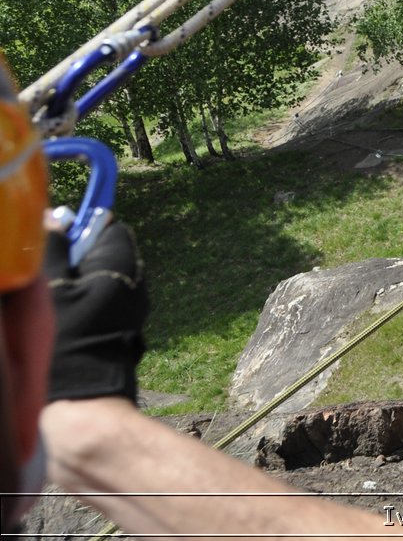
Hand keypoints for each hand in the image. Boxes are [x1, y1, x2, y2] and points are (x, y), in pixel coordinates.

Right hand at [46, 221, 146, 403]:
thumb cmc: (66, 339)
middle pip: (104, 254)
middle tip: (49, 276)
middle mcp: (137, 282)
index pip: (109, 227)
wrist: (83, 400)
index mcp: (124, 264)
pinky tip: (65, 324)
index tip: (57, 242)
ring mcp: (134, 308)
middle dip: (77, 259)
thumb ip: (56, 249)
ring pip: (102, 281)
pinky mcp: (124, 329)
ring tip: (55, 304)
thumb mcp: (54, 287)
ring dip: (78, 285)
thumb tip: (55, 217)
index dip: (82, 229)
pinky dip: (85, 306)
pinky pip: (104, 304)